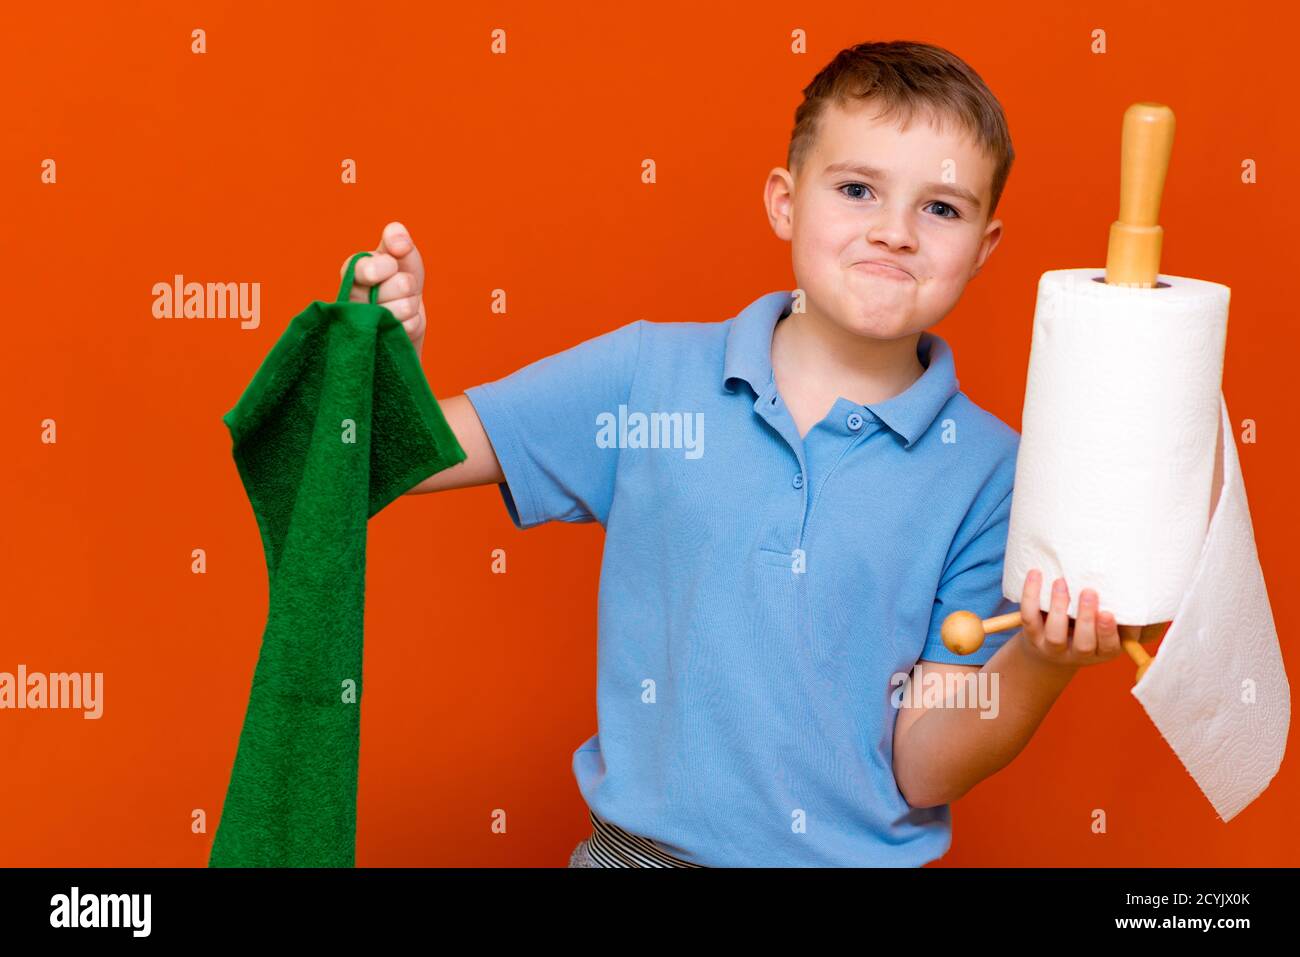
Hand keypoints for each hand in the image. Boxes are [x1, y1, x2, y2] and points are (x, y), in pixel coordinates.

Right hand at [340, 221, 426, 355]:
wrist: (406, 317)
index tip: (392, 265)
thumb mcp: (403, 257)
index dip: (381, 267)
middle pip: (386, 288)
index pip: (359, 268)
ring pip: (396, 311)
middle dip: (403, 284)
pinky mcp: (374, 344)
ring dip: (408, 305)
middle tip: (403, 286)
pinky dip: (411, 323)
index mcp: (352, 272)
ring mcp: (360, 324)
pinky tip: (402, 323)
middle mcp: (349, 298)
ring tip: (402, 304)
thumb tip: (398, 237)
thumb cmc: (401, 282)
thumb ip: (398, 241)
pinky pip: (404, 328)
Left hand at [1017, 569, 1127, 668]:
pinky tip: (1036, 574)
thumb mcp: (1108, 626)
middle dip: (1086, 619)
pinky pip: (1030, 617)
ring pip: (1055, 633)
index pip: (1109, 646)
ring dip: (1058, 606)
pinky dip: (1031, 595)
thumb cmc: (1090, 628)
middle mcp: (1078, 654)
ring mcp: (1053, 647)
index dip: (1108, 631)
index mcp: (1103, 651)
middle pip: (1083, 643)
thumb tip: (1140, 588)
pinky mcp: (1032, 636)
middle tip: (1088, 592)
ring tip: (1061, 582)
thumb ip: (1122, 613)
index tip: (1108, 613)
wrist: (1051, 647)